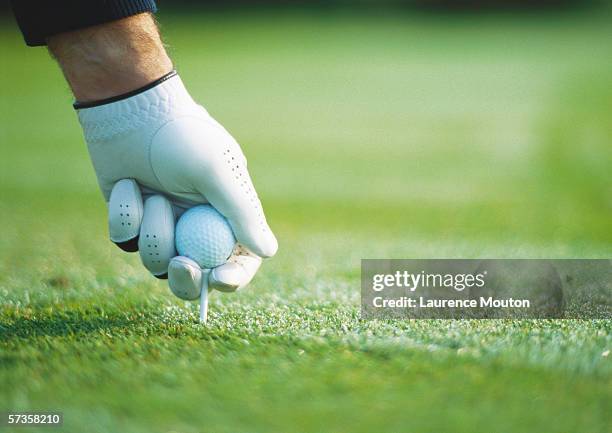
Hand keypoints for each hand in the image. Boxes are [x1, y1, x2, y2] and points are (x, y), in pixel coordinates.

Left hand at [78, 72, 277, 295]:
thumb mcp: (216, 171)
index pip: (240, 258)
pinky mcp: (133, 219)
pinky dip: (126, 215)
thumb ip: (242, 213)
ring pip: (156, 261)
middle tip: (177, 265)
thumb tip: (268, 251)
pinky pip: (127, 239)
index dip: (234, 276)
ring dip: (153, 232)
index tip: (218, 279)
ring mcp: (164, 223)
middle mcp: (197, 224)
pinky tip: (128, 185)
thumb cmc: (182, 136)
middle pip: (196, 274)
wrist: (131, 108)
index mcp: (227, 214)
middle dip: (186, 277)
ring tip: (151, 195)